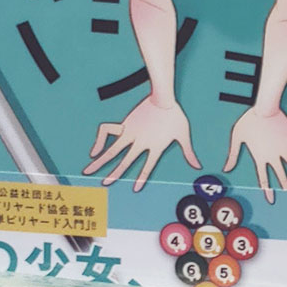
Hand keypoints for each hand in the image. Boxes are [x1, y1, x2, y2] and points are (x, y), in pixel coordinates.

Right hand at [84, 95, 200, 190]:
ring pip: (112, 151)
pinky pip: (107, 133)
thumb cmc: (174, 114)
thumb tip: (198, 166)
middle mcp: (141, 143)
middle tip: (103, 184)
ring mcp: (130, 134)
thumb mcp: (183, 134)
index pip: (148, 166)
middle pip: (125, 162)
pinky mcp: (124, 125)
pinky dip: (100, 141)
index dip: (141, 177)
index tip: (135, 189)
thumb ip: (189, 152)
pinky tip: (94, 151)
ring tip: (88, 171)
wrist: (163, 97)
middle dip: (114, 174)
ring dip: (100, 163)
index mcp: (156, 147)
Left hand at [224, 106, 286, 202]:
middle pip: (284, 178)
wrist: (263, 108)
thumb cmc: (249, 120)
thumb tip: (226, 168)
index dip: (268, 190)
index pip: (264, 179)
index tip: (272, 200)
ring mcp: (285, 150)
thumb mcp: (236, 137)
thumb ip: (232, 155)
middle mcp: (273, 157)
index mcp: (260, 157)